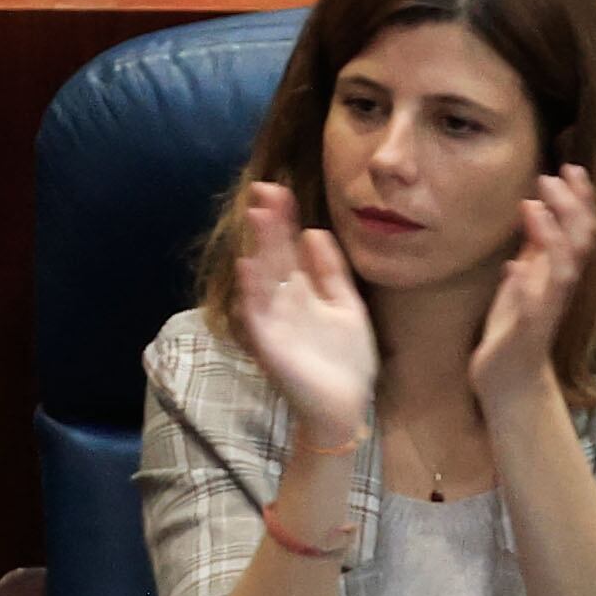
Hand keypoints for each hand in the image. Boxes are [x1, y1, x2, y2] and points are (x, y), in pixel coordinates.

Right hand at [229, 180, 377, 444]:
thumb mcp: (346, 305)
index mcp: (302, 290)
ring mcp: (273, 321)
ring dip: (258, 247)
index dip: (284, 218)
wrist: (344, 407)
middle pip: (273, 255)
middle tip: (263, 189)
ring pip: (262, 277)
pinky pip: (256, 314)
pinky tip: (248, 265)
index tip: (280, 189)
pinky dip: (250, 291)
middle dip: (268, 224)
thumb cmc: (346, 360)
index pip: (289, 246)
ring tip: (258, 215)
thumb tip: (314, 230)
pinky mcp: (268, 344)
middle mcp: (283, 301)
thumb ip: (332, 270)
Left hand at [465, 166, 595, 412]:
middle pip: (580, 242)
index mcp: (558, 274)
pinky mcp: (528, 335)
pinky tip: (513, 265)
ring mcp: (546, 311)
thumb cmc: (514, 330)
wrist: (509, 382)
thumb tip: (534, 209)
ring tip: (532, 206)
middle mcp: (559, 290)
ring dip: (551, 236)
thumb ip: (532, 250)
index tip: (570, 166)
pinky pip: (532, 309)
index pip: (579, 230)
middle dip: (570, 207)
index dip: (580, 199)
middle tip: (551, 175)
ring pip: (563, 270)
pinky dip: (524, 287)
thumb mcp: (522, 280)